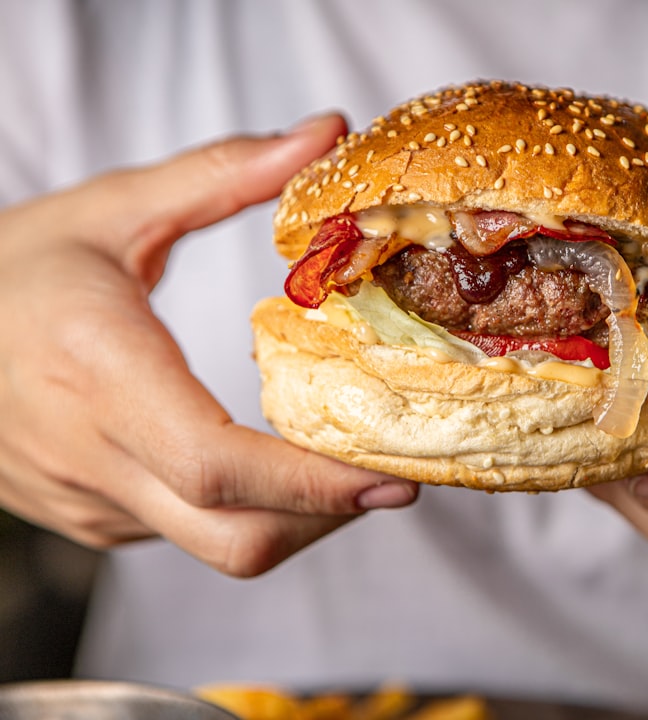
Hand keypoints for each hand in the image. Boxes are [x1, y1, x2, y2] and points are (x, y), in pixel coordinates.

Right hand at [0, 116, 417, 576]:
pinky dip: (250, 510)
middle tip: (395, 475)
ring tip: (346, 462)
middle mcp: (93, 456)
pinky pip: (190, 534)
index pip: (217, 464)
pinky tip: (274, 462)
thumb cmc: (10, 268)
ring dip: (298, 518)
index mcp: (98, 372)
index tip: (390, 477)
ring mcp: (90, 500)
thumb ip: (223, 174)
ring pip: (220, 545)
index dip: (313, 484)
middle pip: (236, 536)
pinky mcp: (93, 520)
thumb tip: (326, 133)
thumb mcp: (110, 208)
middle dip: (331, 516)